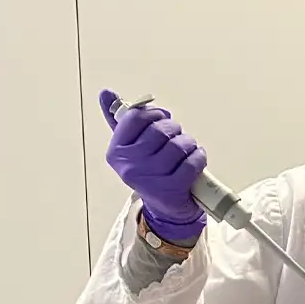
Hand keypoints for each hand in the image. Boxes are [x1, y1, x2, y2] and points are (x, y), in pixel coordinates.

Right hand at [99, 90, 205, 239]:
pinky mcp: (171, 190)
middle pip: (160, 129)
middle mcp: (129, 166)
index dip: (155, 114)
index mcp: (116, 151)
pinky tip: (194, 161)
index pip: (137, 117)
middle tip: (176, 139)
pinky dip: (198, 158)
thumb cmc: (151, 171)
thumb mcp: (132, 147)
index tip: (161, 120)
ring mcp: (150, 180)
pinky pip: (192, 161)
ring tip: (186, 152)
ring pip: (179, 145)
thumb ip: (121, 119)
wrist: (165, 210)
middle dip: (174, 130)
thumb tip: (106, 93)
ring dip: (189, 145)